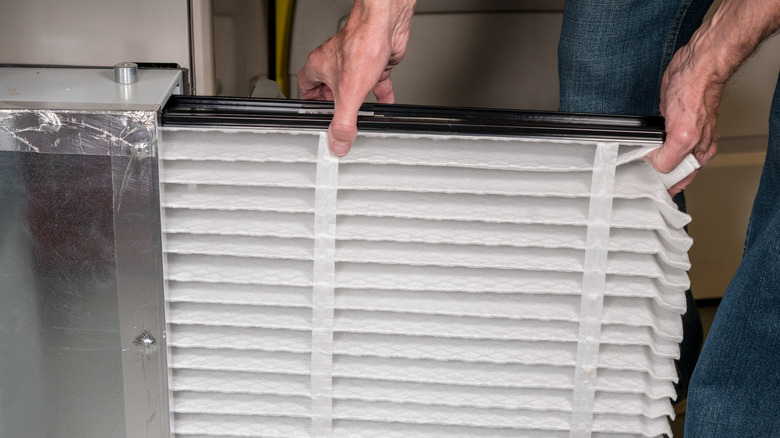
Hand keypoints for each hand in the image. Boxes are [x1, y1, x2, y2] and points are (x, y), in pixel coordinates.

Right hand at [298, 0, 414, 155]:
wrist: (385, 26)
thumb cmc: (362, 44)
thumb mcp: (348, 94)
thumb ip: (343, 122)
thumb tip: (338, 143)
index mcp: (319, 67)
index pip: (305, 88)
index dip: (310, 104)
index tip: (316, 117)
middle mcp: (335, 63)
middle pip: (329, 89)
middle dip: (336, 106)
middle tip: (340, 120)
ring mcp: (355, 63)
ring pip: (353, 86)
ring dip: (357, 101)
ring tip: (360, 116)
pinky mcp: (374, 63)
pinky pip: (375, 83)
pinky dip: (380, 95)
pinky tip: (384, 104)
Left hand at [647, 41, 723, 195]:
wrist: (694, 67)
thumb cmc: (696, 93)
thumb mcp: (683, 135)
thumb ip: (670, 157)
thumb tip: (656, 166)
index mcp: (699, 153)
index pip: (680, 179)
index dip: (663, 183)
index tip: (647, 187)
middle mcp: (691, 145)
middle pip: (669, 169)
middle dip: (653, 173)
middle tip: (636, 176)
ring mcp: (680, 133)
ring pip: (660, 155)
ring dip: (647, 159)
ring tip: (633, 163)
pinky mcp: (669, 121)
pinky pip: (655, 139)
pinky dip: (646, 143)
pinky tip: (638, 145)